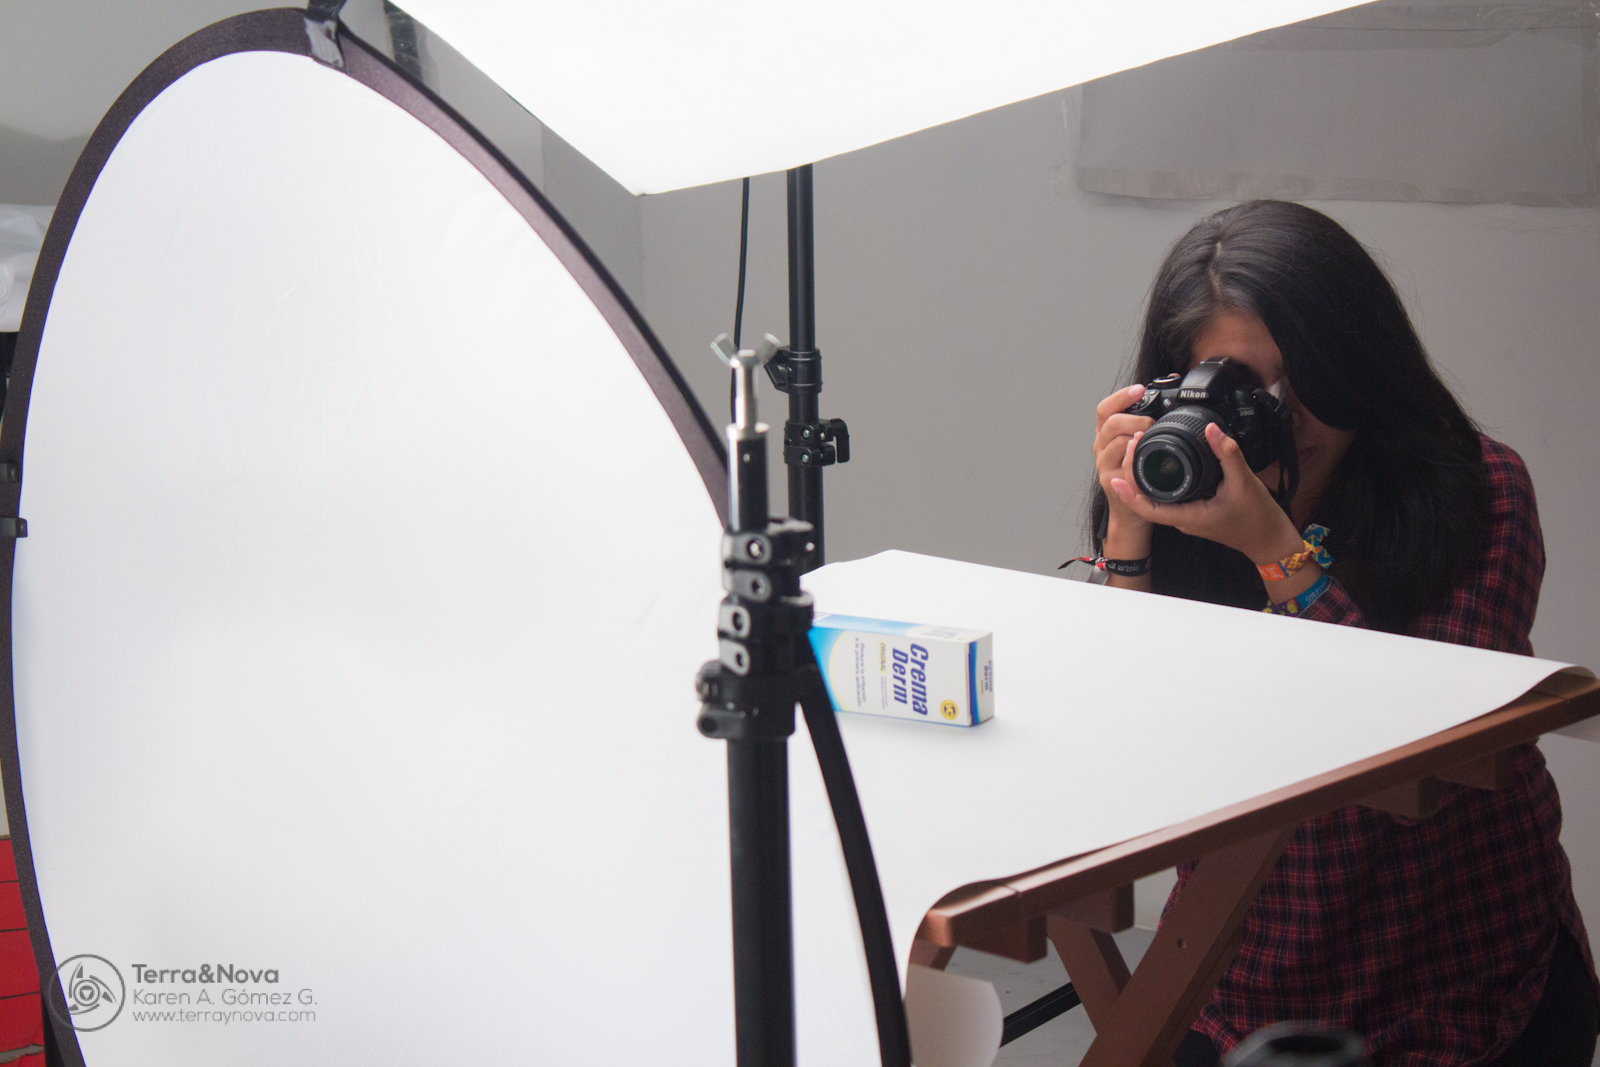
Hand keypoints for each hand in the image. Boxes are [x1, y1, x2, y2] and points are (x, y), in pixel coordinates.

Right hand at [1093, 385, 1154, 548]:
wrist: (1132, 510)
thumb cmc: (1139, 474)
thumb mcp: (1138, 445)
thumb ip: (1145, 423)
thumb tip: (1169, 394)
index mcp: (1107, 434)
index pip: (1106, 408)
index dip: (1121, 397)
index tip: (1139, 389)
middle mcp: (1102, 447)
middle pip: (1110, 422)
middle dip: (1134, 417)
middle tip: (1152, 422)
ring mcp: (1104, 465)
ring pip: (1116, 441)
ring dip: (1136, 436)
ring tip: (1150, 437)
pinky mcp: (1111, 481)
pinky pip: (1122, 465)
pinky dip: (1134, 457)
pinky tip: (1143, 454)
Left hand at [1109, 422, 1301, 565]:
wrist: (1268, 537)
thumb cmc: (1257, 517)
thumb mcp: (1244, 482)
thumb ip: (1227, 454)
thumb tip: (1211, 429)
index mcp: (1189, 517)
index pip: (1149, 510)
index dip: (1130, 494)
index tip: (1117, 476)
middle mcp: (1183, 519)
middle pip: (1148, 500)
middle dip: (1134, 476)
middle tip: (1133, 446)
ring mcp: (1187, 516)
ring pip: (1157, 499)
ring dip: (1145, 477)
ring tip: (1141, 448)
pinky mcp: (1193, 510)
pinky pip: (1169, 497)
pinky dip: (1160, 480)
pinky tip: (1160, 462)